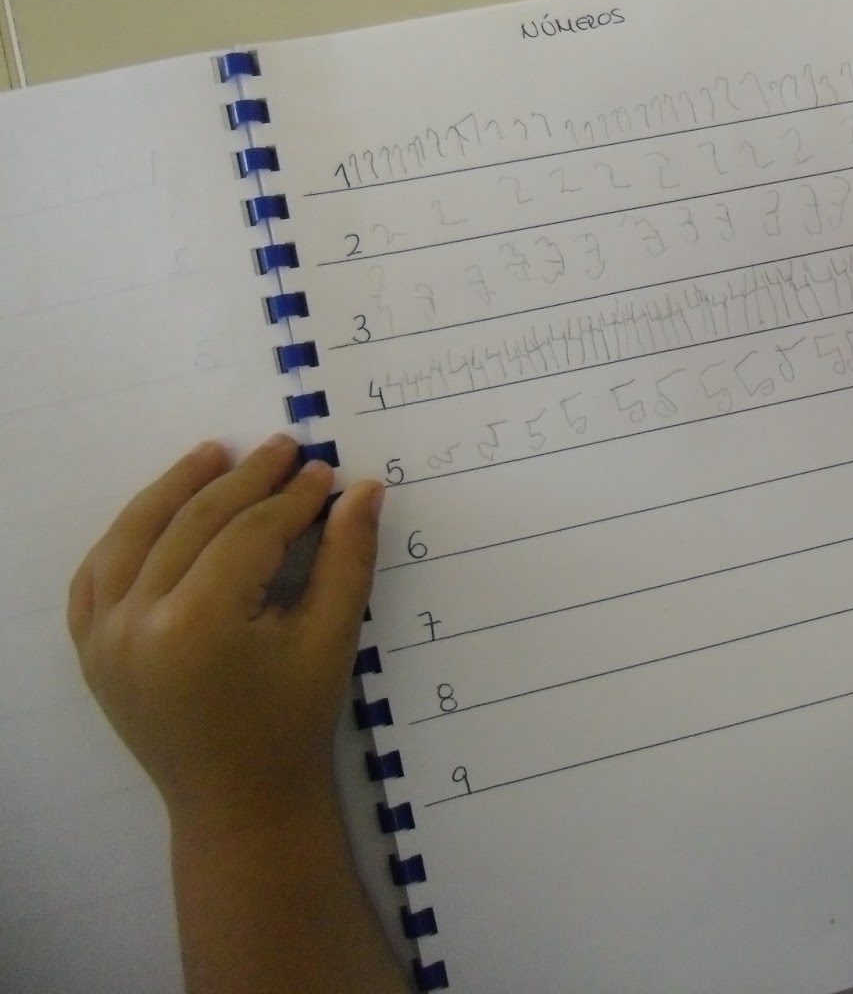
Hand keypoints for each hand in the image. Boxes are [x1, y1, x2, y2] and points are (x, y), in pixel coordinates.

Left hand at [68, 434, 384, 828]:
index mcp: (199, 623)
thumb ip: (346, 559)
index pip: (249, 533)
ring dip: (175, 489)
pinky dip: (126, 536)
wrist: (239, 803)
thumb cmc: (293, 725)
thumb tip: (362, 489)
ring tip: (215, 453)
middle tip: (286, 449)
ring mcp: (104, 636)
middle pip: (194, 523)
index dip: (293, 498)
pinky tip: (157, 509)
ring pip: (134, 535)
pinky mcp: (91, 650)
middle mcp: (138, 622)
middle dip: (246, 481)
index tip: (325, 472)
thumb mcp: (330, 640)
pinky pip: (96, 575)